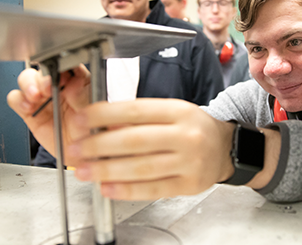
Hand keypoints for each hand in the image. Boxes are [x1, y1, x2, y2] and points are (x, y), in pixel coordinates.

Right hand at [6, 64, 90, 164]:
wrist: (82, 153)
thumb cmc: (92, 129)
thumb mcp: (95, 108)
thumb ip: (84, 93)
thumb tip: (73, 83)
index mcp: (76, 79)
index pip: (63, 61)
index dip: (59, 64)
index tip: (61, 75)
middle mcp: (56, 85)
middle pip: (41, 68)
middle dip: (42, 76)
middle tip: (46, 88)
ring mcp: (42, 98)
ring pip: (26, 79)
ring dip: (28, 84)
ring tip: (35, 96)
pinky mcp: (29, 112)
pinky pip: (16, 99)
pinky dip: (19, 100)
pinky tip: (29, 108)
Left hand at [67, 99, 235, 199]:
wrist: (225, 149)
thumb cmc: (192, 128)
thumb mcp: (170, 113)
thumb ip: (139, 118)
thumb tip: (99, 125)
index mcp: (178, 111)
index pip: (135, 110)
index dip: (103, 115)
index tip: (80, 119)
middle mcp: (186, 135)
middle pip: (135, 140)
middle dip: (98, 146)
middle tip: (76, 149)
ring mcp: (189, 161)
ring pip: (141, 167)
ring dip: (107, 170)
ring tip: (85, 171)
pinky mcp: (189, 184)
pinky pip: (153, 189)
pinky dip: (127, 190)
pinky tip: (107, 188)